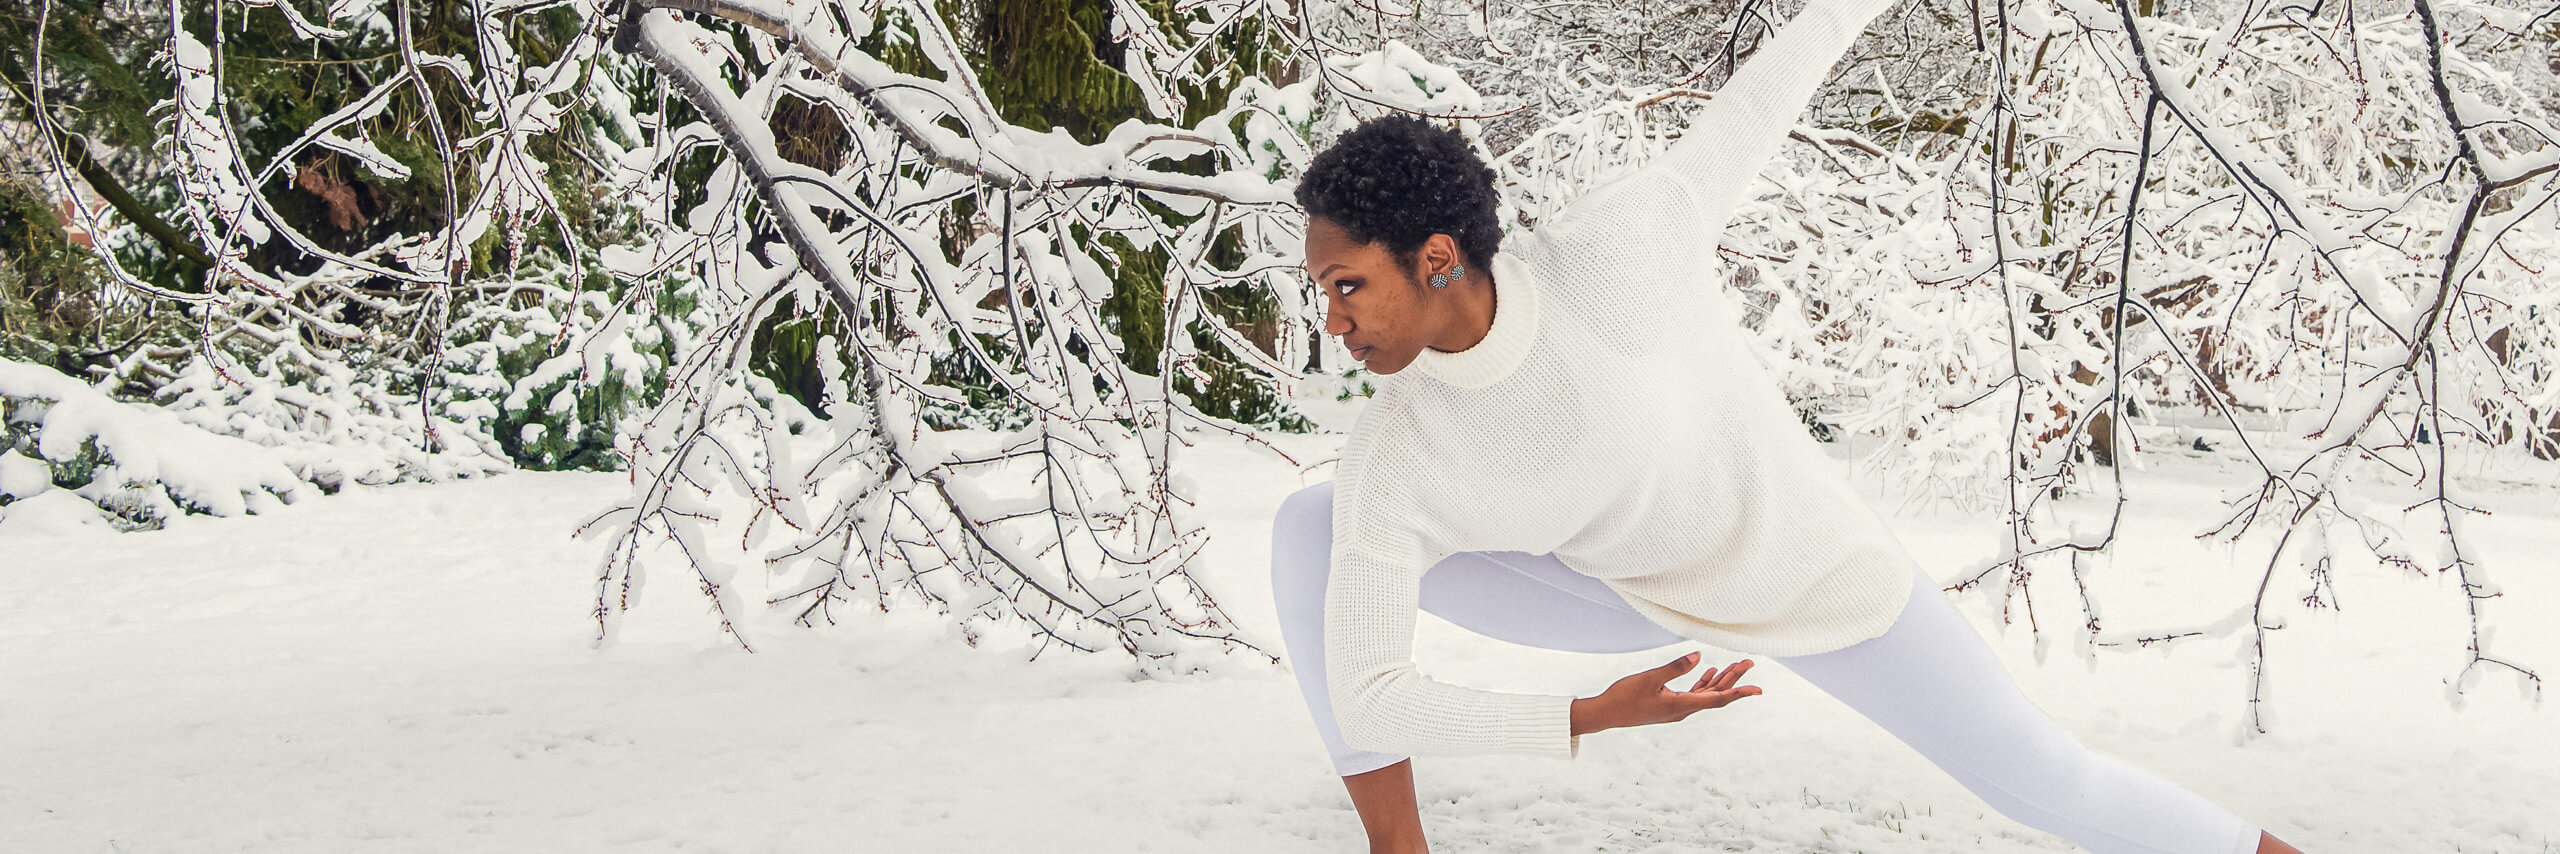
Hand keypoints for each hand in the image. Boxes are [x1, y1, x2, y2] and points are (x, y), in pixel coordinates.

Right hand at [1570, 652, 1760, 735]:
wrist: (1605, 714)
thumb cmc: (1624, 696)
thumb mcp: (1650, 678)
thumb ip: (1675, 667)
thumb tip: (1699, 656)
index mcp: (1682, 706)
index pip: (1718, 699)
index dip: (1739, 692)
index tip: (1758, 690)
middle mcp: (1683, 710)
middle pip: (1716, 695)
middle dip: (1734, 679)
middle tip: (1749, 662)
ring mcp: (1676, 708)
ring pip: (1706, 694)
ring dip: (1720, 680)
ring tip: (1736, 665)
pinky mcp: (1669, 705)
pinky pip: (1694, 694)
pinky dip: (1704, 683)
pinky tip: (1709, 671)